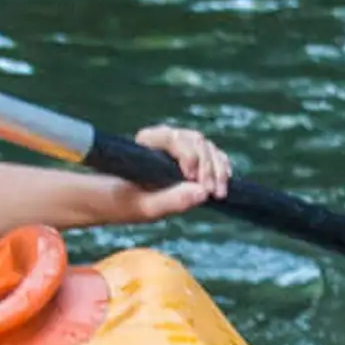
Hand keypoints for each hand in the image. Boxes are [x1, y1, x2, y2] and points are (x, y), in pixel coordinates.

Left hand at [111, 121, 228, 219]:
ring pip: (207, 146)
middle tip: (211, 192)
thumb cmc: (125, 202)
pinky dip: (221, 167)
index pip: (174, 138)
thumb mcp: (145, 206)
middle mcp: (165, 137)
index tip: (193, 179)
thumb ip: (171, 200)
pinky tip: (224, 183)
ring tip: (218, 193)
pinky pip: (213, 154)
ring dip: (217, 169)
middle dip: (207, 166)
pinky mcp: (192, 155)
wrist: (120, 200)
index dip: (189, 156)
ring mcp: (180, 144)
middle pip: (195, 141)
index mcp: (147, 141)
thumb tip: (202, 192)